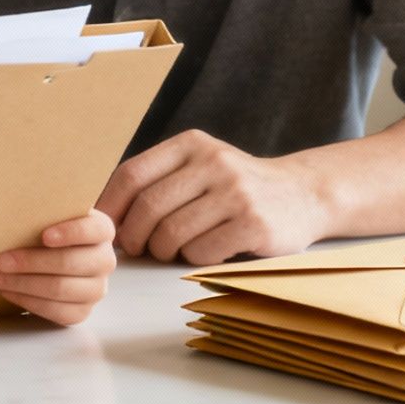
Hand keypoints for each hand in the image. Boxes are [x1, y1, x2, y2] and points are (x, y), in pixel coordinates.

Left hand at [0, 209, 116, 324]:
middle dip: (32, 263)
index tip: (44, 236)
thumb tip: (10, 213)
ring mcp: (96, 288)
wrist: (50, 256)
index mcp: (101, 230)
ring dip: (24, 284)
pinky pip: (57, 312)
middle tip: (1, 261)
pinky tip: (9, 292)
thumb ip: (41, 213)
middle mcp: (105, 260)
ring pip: (60, 289)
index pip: (94, 229)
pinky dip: (28, 302)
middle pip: (70, 263)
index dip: (71, 233)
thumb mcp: (48, 216)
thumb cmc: (46, 230)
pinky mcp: (83, 310)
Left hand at [94, 129, 330, 265]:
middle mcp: (214, 162)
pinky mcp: (254, 223)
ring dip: (163, 250)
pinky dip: (193, 258)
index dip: (110, 205)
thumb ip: (158, 179)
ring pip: (172, 233)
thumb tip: (101, 212)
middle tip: (135, 248)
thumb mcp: (199, 166)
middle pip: (149, 207)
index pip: (132, 174)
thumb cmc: (234, 186)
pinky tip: (203, 251)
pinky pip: (201, 251)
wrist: (303, 194)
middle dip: (133, 235)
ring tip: (171, 250)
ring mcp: (236, 193)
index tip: (101, 226)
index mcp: (191, 144)